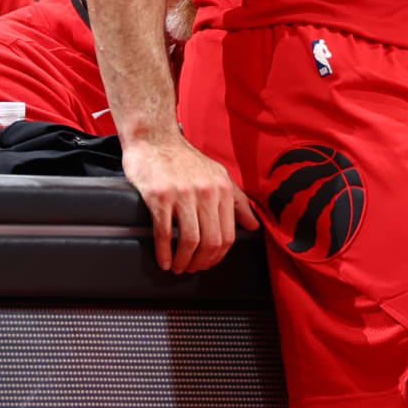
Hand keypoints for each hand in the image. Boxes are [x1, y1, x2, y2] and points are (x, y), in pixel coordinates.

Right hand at [121, 131, 258, 274]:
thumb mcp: (218, 174)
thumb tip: (253, 226)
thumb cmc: (184, 159)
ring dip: (183, 261)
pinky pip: (164, 233)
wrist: (154, 138)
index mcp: (222, 189)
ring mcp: (182, 194)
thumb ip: (237, 201)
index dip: (218, 256)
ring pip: (189, 241)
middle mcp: (206, 192)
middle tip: (192, 269)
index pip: (228, 235)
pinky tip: (163, 260)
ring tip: (177, 267)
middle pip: (211, 242)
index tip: (208, 263)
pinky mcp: (159, 196)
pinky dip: (164, 252)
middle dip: (201, 263)